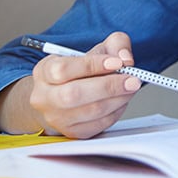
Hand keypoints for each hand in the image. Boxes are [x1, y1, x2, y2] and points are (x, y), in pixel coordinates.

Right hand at [0, 32, 141, 138]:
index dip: (92, 65)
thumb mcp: (99, 48)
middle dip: (108, 86)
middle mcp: (45, 97)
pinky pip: (97, 125)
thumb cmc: (84, 69)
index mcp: (45, 71)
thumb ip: (116, 45)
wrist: (69, 93)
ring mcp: (56, 118)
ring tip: (131, 87)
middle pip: (73, 95)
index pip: (63, 69)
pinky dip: (116, 111)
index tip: (117, 62)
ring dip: (117, 99)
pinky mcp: (72, 132)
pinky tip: (122, 99)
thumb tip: (125, 59)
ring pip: (89, 112)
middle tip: (133, 80)